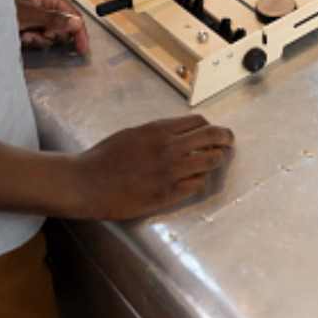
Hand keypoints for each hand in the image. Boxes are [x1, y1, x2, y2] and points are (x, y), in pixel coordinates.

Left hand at [13, 0, 88, 53]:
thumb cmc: (1, 6)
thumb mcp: (30, 13)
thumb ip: (55, 19)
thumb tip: (76, 23)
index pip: (73, 15)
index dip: (79, 32)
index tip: (82, 47)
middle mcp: (46, 6)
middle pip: (63, 28)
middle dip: (50, 34)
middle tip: (40, 32)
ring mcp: (38, 18)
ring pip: (51, 37)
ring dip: (38, 38)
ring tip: (24, 33)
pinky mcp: (31, 28)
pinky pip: (39, 40)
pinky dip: (30, 41)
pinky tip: (20, 35)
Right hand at [73, 116, 234, 220]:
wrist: (87, 183)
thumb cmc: (104, 157)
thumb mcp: (132, 133)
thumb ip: (156, 133)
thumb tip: (176, 134)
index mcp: (158, 129)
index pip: (198, 122)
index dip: (209, 126)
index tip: (213, 131)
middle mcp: (168, 147)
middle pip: (210, 137)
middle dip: (225, 137)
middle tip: (230, 140)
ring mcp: (170, 171)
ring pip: (209, 161)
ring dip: (218, 159)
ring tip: (219, 159)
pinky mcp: (167, 194)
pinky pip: (198, 184)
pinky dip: (202, 179)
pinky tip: (200, 179)